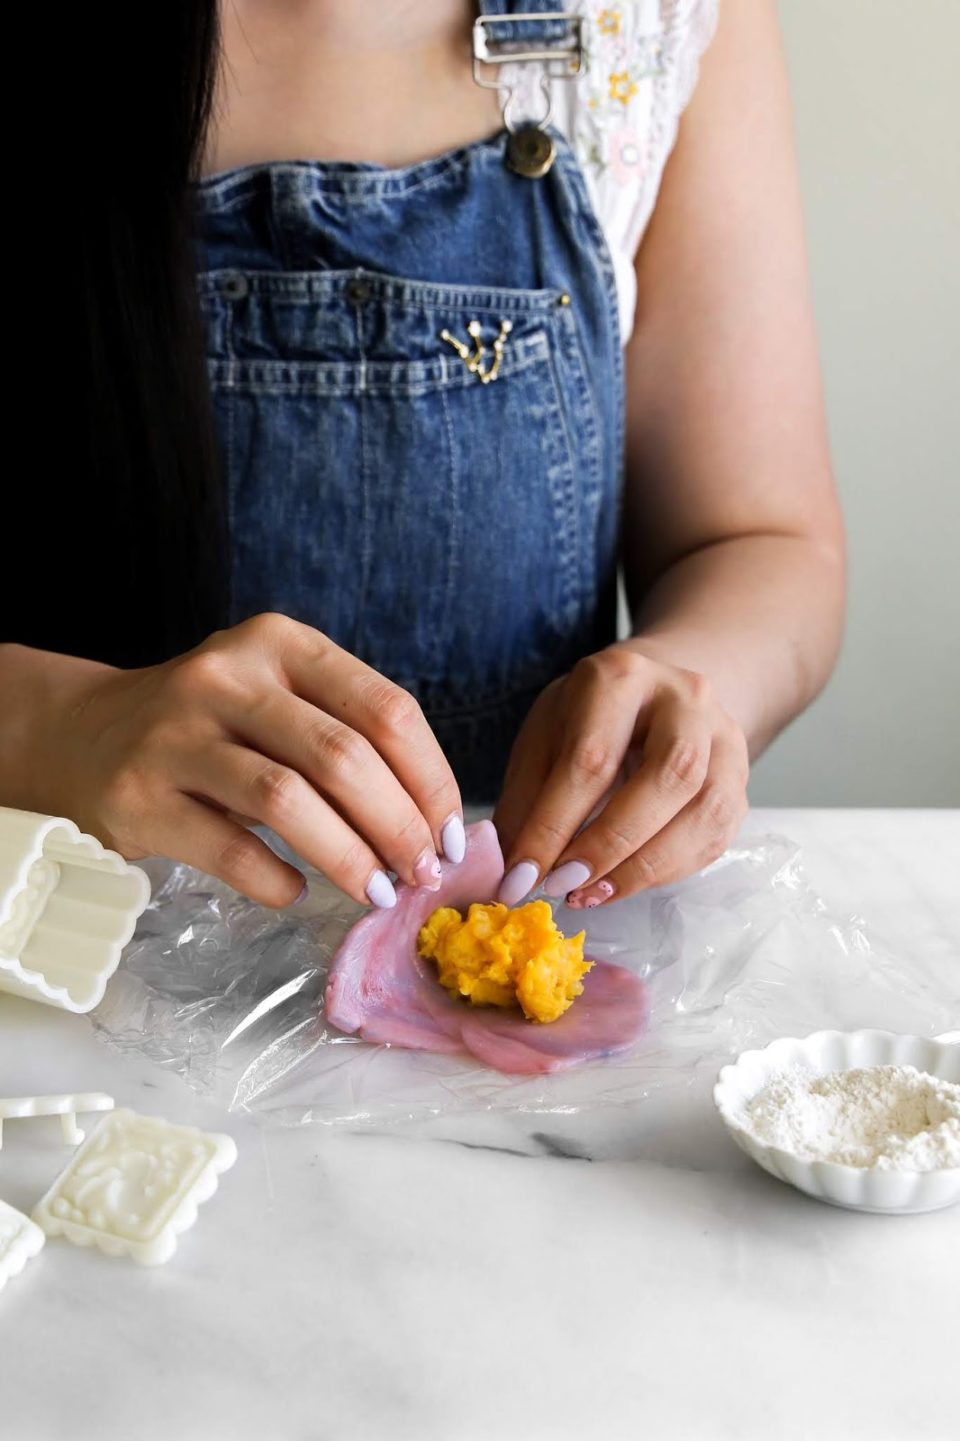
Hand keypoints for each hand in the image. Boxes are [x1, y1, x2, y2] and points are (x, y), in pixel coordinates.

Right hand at [12, 615, 463, 907]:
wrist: (81, 736)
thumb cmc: (210, 727)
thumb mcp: (277, 699)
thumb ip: (347, 738)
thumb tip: (435, 824)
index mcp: (281, 644)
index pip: (385, 709)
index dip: (431, 779)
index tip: (452, 834)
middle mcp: (227, 677)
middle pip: (343, 756)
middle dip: (399, 826)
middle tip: (422, 874)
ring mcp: (176, 734)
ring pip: (288, 800)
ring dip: (349, 857)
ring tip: (375, 893)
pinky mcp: (139, 796)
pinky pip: (229, 850)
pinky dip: (276, 882)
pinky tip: (296, 892)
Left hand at [493, 644, 748, 907]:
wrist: (656, 696)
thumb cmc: (588, 721)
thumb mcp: (544, 740)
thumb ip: (526, 802)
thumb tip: (510, 873)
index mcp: (621, 677)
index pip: (591, 758)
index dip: (553, 826)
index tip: (521, 878)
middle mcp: (685, 698)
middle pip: (668, 775)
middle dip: (610, 844)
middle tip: (563, 886)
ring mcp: (724, 737)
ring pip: (704, 809)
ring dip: (644, 866)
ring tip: (590, 893)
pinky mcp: (741, 780)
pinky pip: (716, 835)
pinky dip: (667, 872)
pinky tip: (622, 884)